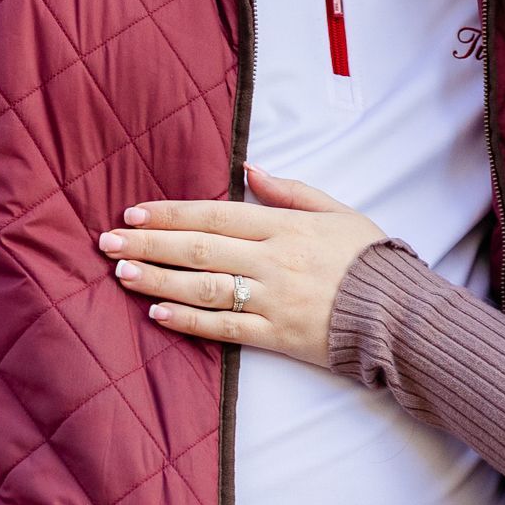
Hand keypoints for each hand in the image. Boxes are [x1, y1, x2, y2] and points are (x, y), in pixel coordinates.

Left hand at [97, 164, 383, 366]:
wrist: (397, 312)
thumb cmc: (366, 257)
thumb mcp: (335, 209)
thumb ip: (289, 190)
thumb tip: (249, 167)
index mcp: (284, 226)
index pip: (215, 214)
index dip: (171, 213)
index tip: (134, 211)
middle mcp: (272, 260)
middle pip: (199, 248)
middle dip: (149, 242)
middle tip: (107, 241)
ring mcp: (272, 300)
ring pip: (203, 287)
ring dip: (158, 278)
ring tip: (121, 272)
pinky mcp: (275, 337)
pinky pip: (224, 328)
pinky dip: (188, 320)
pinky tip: (157, 312)